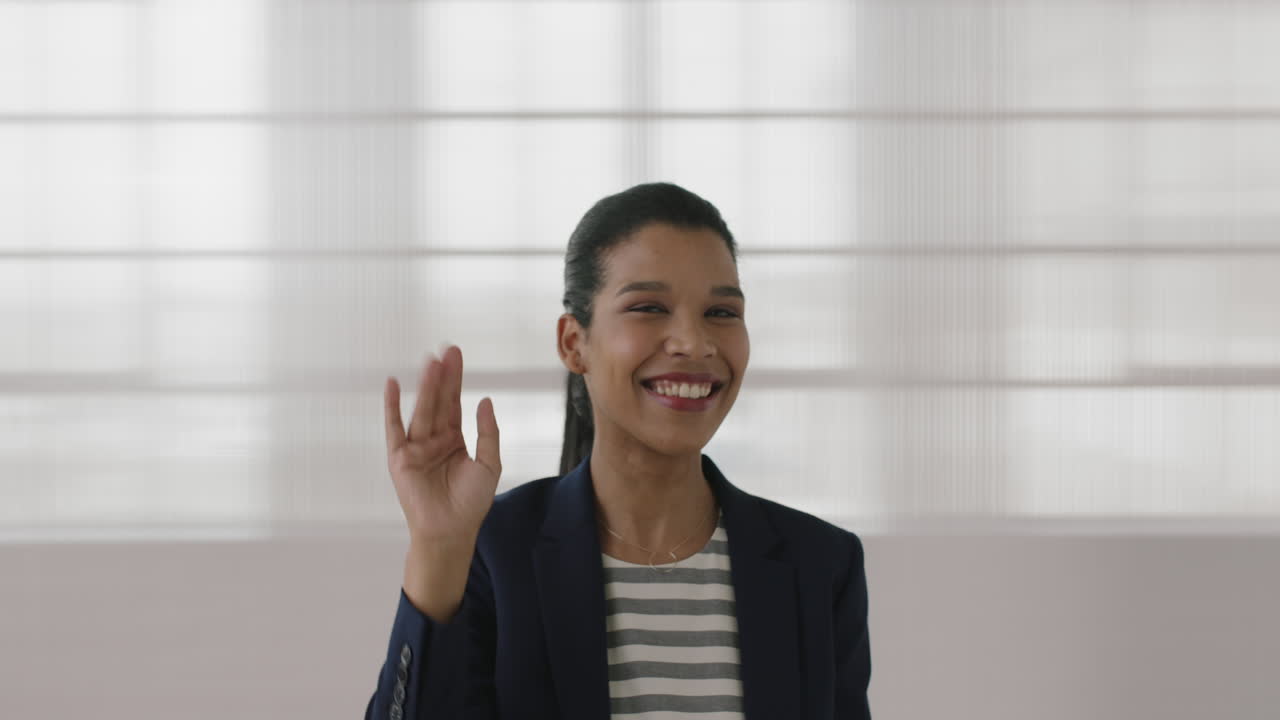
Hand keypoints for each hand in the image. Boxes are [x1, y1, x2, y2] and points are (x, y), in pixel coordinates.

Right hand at [384, 345, 501, 545]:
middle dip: (442, 376)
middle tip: (447, 350)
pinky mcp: (399, 458)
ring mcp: (415, 447)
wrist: (450, 531)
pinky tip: (394, 385)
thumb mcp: (488, 464)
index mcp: (453, 439)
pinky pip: (394, 428)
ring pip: (421, 410)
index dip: (455, 379)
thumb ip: (488, 433)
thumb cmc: (471, 503)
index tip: (455, 354)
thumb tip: (485, 400)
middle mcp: (433, 439)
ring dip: (425, 386)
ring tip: (430, 362)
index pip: (453, 402)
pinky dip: (392, 407)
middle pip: (438, 401)